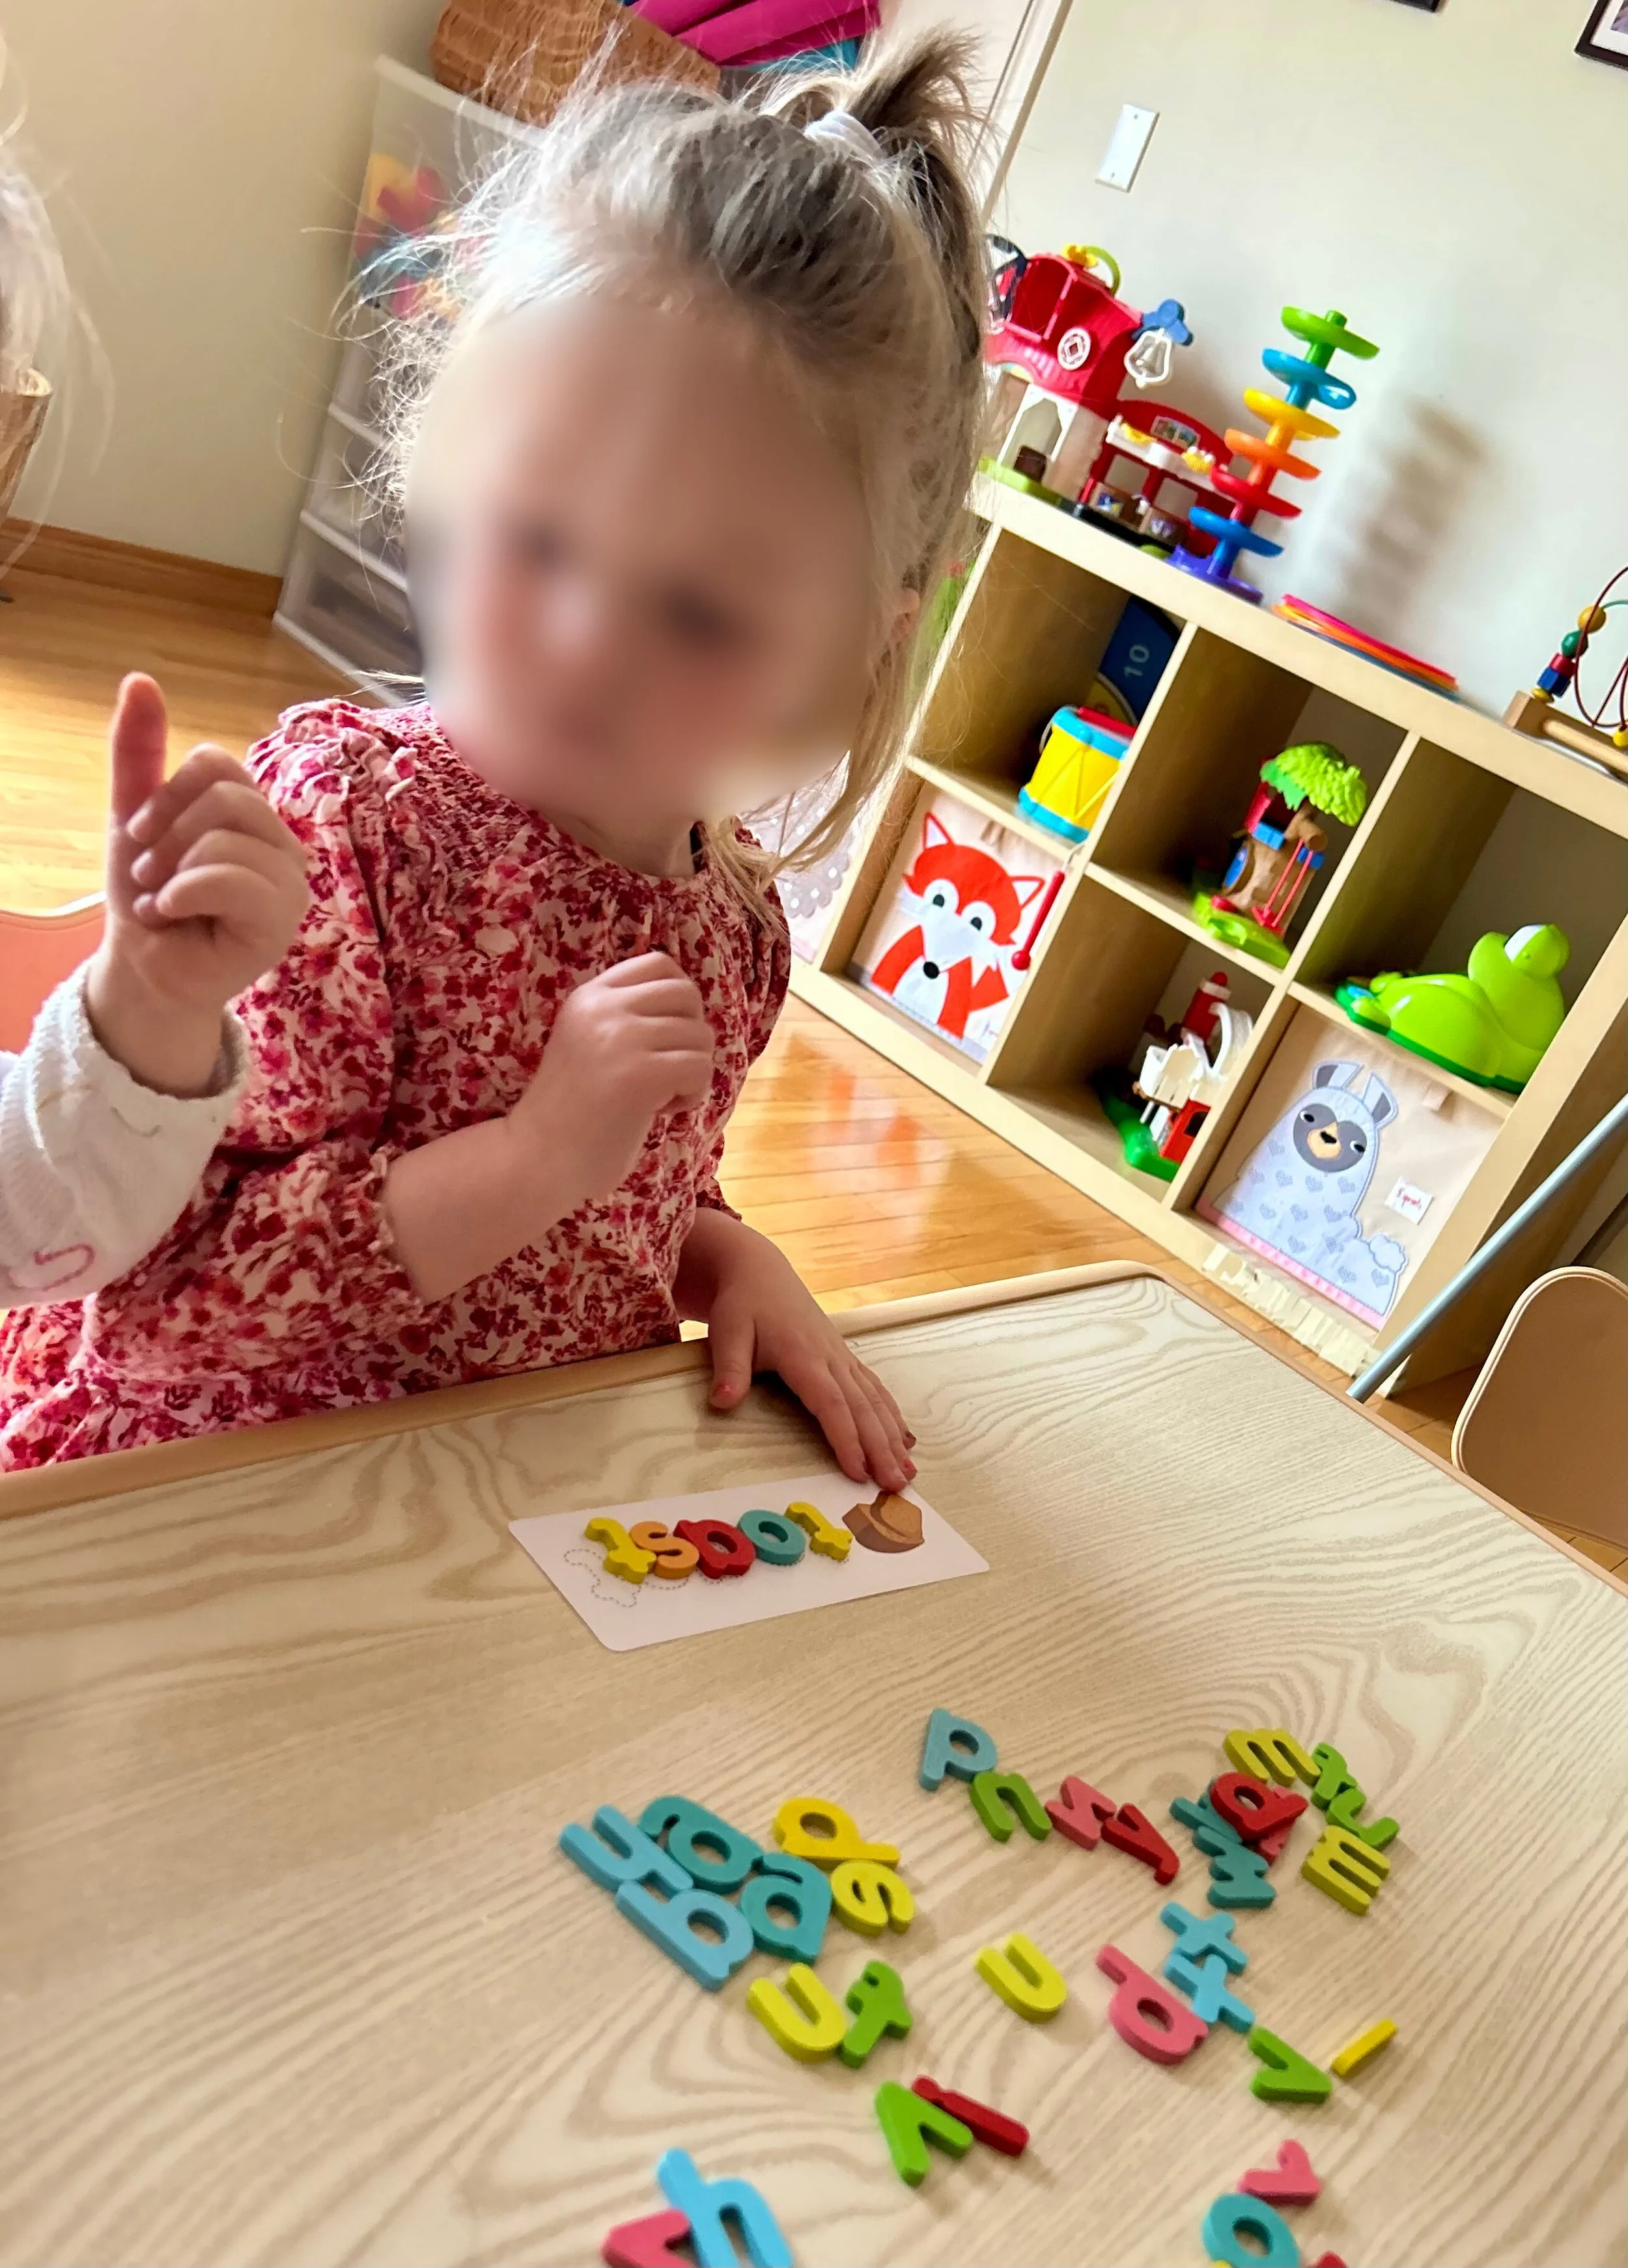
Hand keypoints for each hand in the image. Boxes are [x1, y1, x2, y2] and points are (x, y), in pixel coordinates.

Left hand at [85, 674, 309, 1094]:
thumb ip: (139, 750)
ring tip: (162, 902)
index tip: (140, 836)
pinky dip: (184, 894)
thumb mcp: (134, 814)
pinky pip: (231, 880)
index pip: (218, 764)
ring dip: (171, 873)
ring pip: (225, 838)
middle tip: (149, 875)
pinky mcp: (282, 921)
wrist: (145, 968)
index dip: (168, 793)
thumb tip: (140, 679)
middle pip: (226, 797)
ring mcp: (290, 883)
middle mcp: (282, 843)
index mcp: (253, 813)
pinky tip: (173, 917)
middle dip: (167, 835)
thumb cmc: (149, 895)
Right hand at [510, 951, 714, 1212]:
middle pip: (687, 994)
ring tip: (660, 1097)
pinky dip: (693, 1094)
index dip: (679, 999)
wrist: (536, 1159)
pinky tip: (663, 1111)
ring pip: (700, 1035)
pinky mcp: (640, 1073)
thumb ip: (627, 1020)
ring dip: (692, 1070)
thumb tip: (691, 1015)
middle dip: (691, 1035)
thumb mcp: (590, 1043)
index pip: (659, 964)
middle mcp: (604, 1007)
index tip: (665, 1037)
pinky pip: (700, 1067)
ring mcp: (621, 1038)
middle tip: (666, 1071)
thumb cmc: (571, 1112)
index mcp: (589, 996)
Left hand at [678, 1211, 916, 1490]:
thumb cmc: (742, 1304)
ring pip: (875, 1400)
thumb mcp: (727, 1331)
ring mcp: (842, 1356)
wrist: (759, 1271)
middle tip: (896, 1486)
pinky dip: (891, 1416)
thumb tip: (723, 1402)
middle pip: (863, 1408)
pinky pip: (874, 1389)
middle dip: (881, 1448)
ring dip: (893, 1437)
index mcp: (804, 1354)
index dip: (846, 1438)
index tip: (858, 1472)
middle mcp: (831, 1357)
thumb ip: (729, 1368)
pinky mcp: (844, 1357)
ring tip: (909, 1472)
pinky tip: (905, 1439)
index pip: (831, 1403)